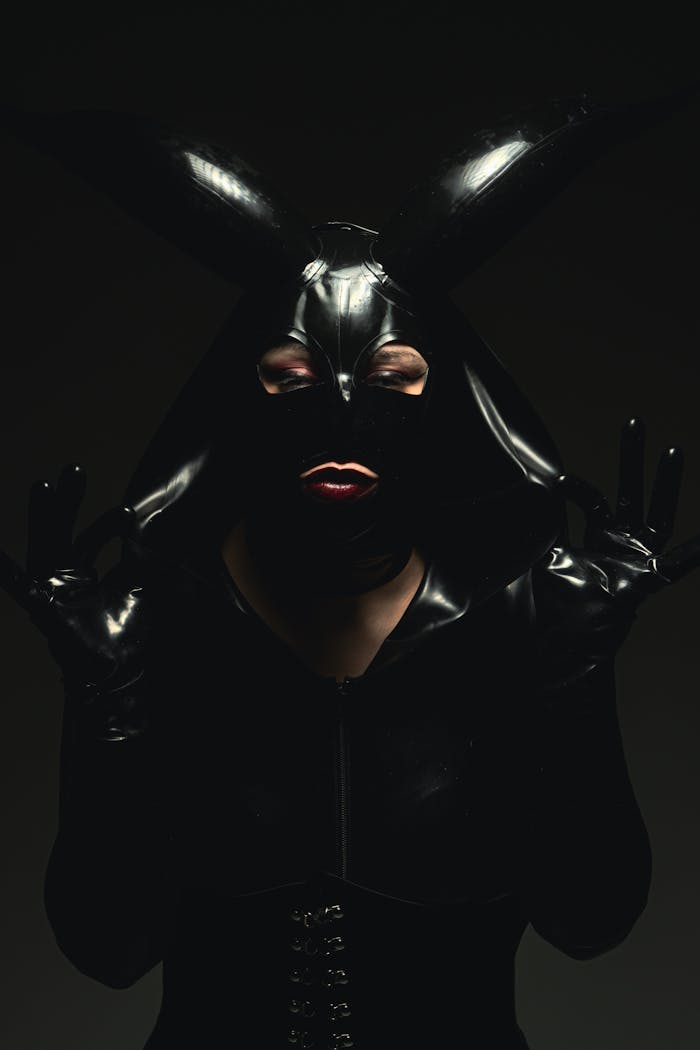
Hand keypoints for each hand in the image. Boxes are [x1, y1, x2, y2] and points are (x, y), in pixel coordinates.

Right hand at [0, 463, 151, 739]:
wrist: (119, 674)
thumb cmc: (125, 636)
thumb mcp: (140, 592)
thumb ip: (142, 564)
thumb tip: (150, 540)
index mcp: (85, 574)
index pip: (92, 537)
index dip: (108, 523)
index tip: (130, 513)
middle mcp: (66, 577)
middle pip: (64, 530)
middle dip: (69, 500)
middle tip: (75, 467)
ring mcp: (53, 590)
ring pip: (45, 545)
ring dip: (44, 516)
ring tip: (43, 485)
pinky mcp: (47, 607)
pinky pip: (22, 588)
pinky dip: (7, 571)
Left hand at [533, 418, 699, 685]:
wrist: (556, 653)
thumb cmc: (546, 612)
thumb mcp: (533, 563)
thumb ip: (528, 536)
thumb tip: (503, 509)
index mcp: (591, 539)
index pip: (591, 499)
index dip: (576, 487)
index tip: (556, 480)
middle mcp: (616, 545)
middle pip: (628, 491)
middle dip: (630, 458)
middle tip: (634, 421)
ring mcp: (633, 561)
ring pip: (656, 516)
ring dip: (664, 484)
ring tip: (673, 449)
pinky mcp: (643, 583)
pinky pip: (674, 566)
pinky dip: (691, 552)